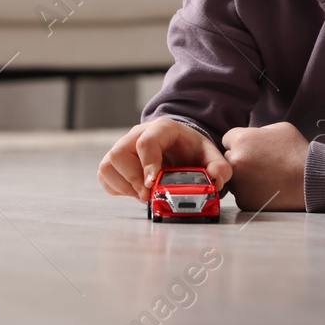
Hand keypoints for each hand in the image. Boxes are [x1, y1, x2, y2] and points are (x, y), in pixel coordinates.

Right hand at [98, 117, 231, 200]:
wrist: (179, 146)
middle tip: (148, 195)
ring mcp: (123, 147)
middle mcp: (136, 135)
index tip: (152, 184)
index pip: (146, 142)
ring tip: (143, 194)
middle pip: (120, 153)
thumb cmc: (191, 149)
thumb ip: (219, 167)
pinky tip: (135, 193)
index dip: (148, 164)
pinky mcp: (115, 162)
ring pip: (108, 165)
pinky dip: (117, 188)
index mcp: (161, 129)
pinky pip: (105, 176)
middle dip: (132, 179)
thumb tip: (216, 180)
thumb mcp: (210, 155)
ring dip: (124, 185)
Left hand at [221, 122, 307, 210]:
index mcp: (241, 140)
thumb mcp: (280, 129)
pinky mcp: (244, 201)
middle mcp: (235, 161)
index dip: (240, 143)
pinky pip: (242, 194)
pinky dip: (251, 192)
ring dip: (244, 177)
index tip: (253, 148)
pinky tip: (268, 188)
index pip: (227, 139)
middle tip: (261, 163)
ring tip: (267, 176)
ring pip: (234, 178)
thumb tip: (251, 136)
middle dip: (240, 160)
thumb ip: (259, 131)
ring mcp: (238, 183)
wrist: (311, 182)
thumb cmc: (298, 154)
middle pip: (228, 159)